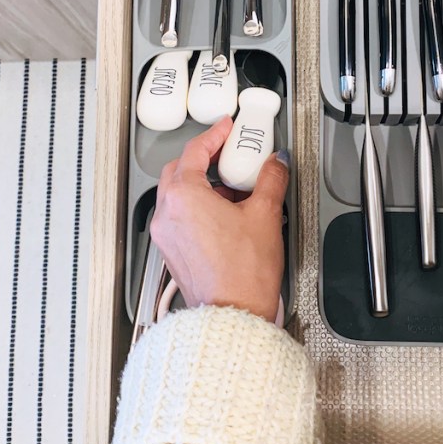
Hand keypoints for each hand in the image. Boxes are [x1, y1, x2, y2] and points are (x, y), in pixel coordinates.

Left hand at [150, 117, 289, 322]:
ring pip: (178, 195)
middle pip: (179, 170)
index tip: (226, 129)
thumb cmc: (242, 274)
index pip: (195, 151)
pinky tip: (225, 216)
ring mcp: (167, 235)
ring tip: (234, 190)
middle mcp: (168, 214)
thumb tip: (276, 164)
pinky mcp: (172, 252)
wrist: (233, 314)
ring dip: (202, 186)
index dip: (214, 135)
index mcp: (184, 196)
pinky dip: (198, 208)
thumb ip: (271, 180)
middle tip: (229, 156)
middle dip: (204, 160)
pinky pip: (180, 218)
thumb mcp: (265, 215)